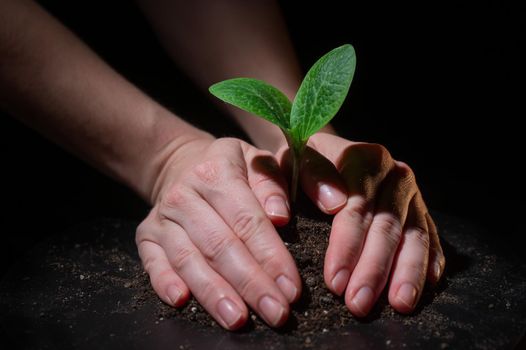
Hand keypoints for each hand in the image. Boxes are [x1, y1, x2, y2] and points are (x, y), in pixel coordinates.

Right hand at [136, 137, 300, 329]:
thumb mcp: (257, 162)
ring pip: (189, 259)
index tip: (291, 288)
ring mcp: (162, 216)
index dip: (271, 256)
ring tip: (237, 319)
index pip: (247, 220)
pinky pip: (153, 263)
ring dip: (214, 293)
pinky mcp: (147, 235)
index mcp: (217, 172)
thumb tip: (280, 217)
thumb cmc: (231, 169)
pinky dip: (165, 283)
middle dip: (250, 283)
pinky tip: (181, 302)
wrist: (182, 163)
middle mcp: (184, 194)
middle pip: (219, 245)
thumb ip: (273, 186)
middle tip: (275, 313)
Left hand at [277, 132, 444, 315]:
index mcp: (365, 159)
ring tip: (399, 305)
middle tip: (359, 304)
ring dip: (407, 273)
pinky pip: (432, 238)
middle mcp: (394, 175)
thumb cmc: (305, 165)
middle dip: (374, 270)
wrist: (328, 155)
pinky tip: (428, 286)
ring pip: (415, 236)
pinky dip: (431, 262)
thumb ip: (311, 175)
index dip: (346, 247)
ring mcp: (412, 195)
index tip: (334, 282)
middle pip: (387, 227)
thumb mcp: (296, 160)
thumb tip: (333, 205)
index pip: (357, 208)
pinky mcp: (422, 211)